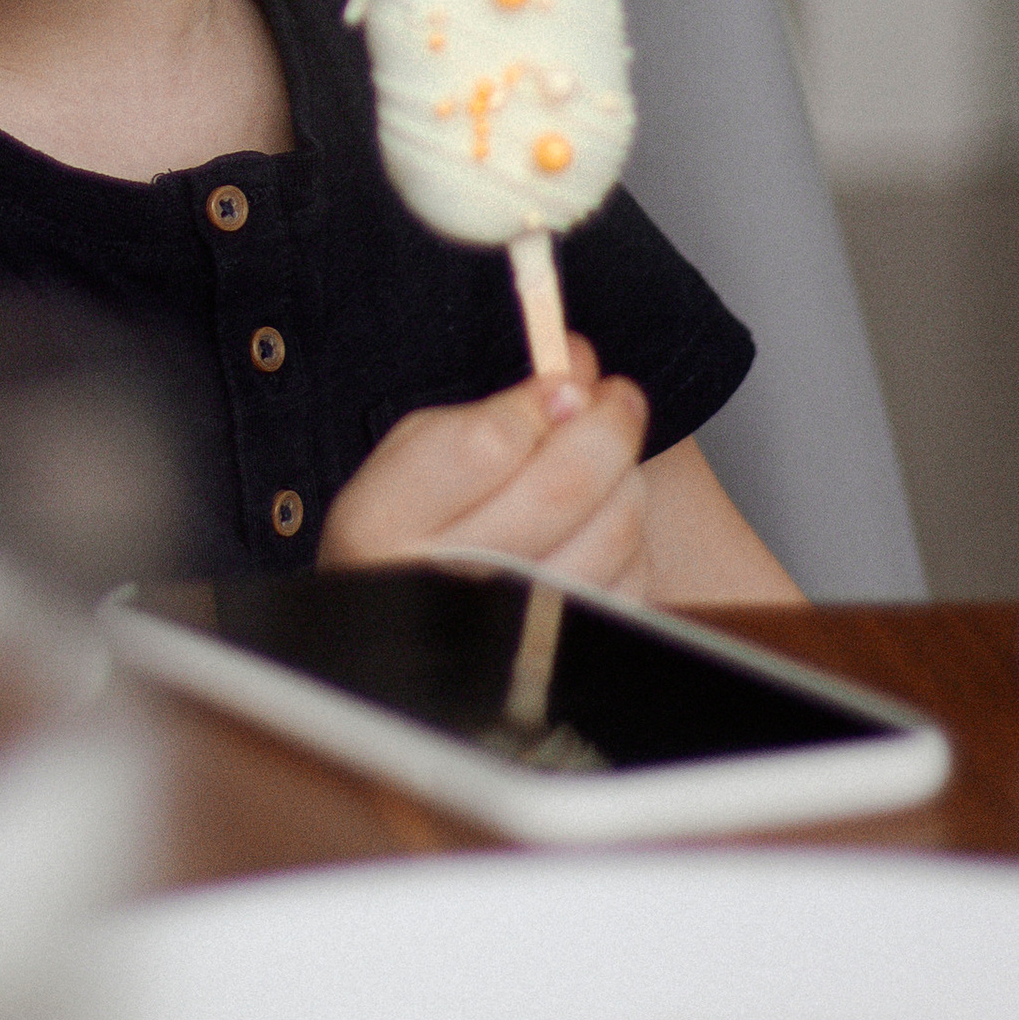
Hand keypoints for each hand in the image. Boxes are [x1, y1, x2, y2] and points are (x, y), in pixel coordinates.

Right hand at [317, 335, 657, 599]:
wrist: (409, 624)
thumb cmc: (416, 523)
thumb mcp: (421, 450)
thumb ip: (495, 408)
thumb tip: (577, 368)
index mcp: (386, 522)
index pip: (489, 444)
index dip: (542, 399)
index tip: (562, 379)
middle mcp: (445, 586)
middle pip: (563, 487)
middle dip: (607, 423)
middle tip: (617, 397)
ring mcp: (510, 631)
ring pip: (612, 530)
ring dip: (623, 479)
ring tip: (603, 463)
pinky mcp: (567, 651)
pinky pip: (632, 578)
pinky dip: (627, 539)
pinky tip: (596, 525)